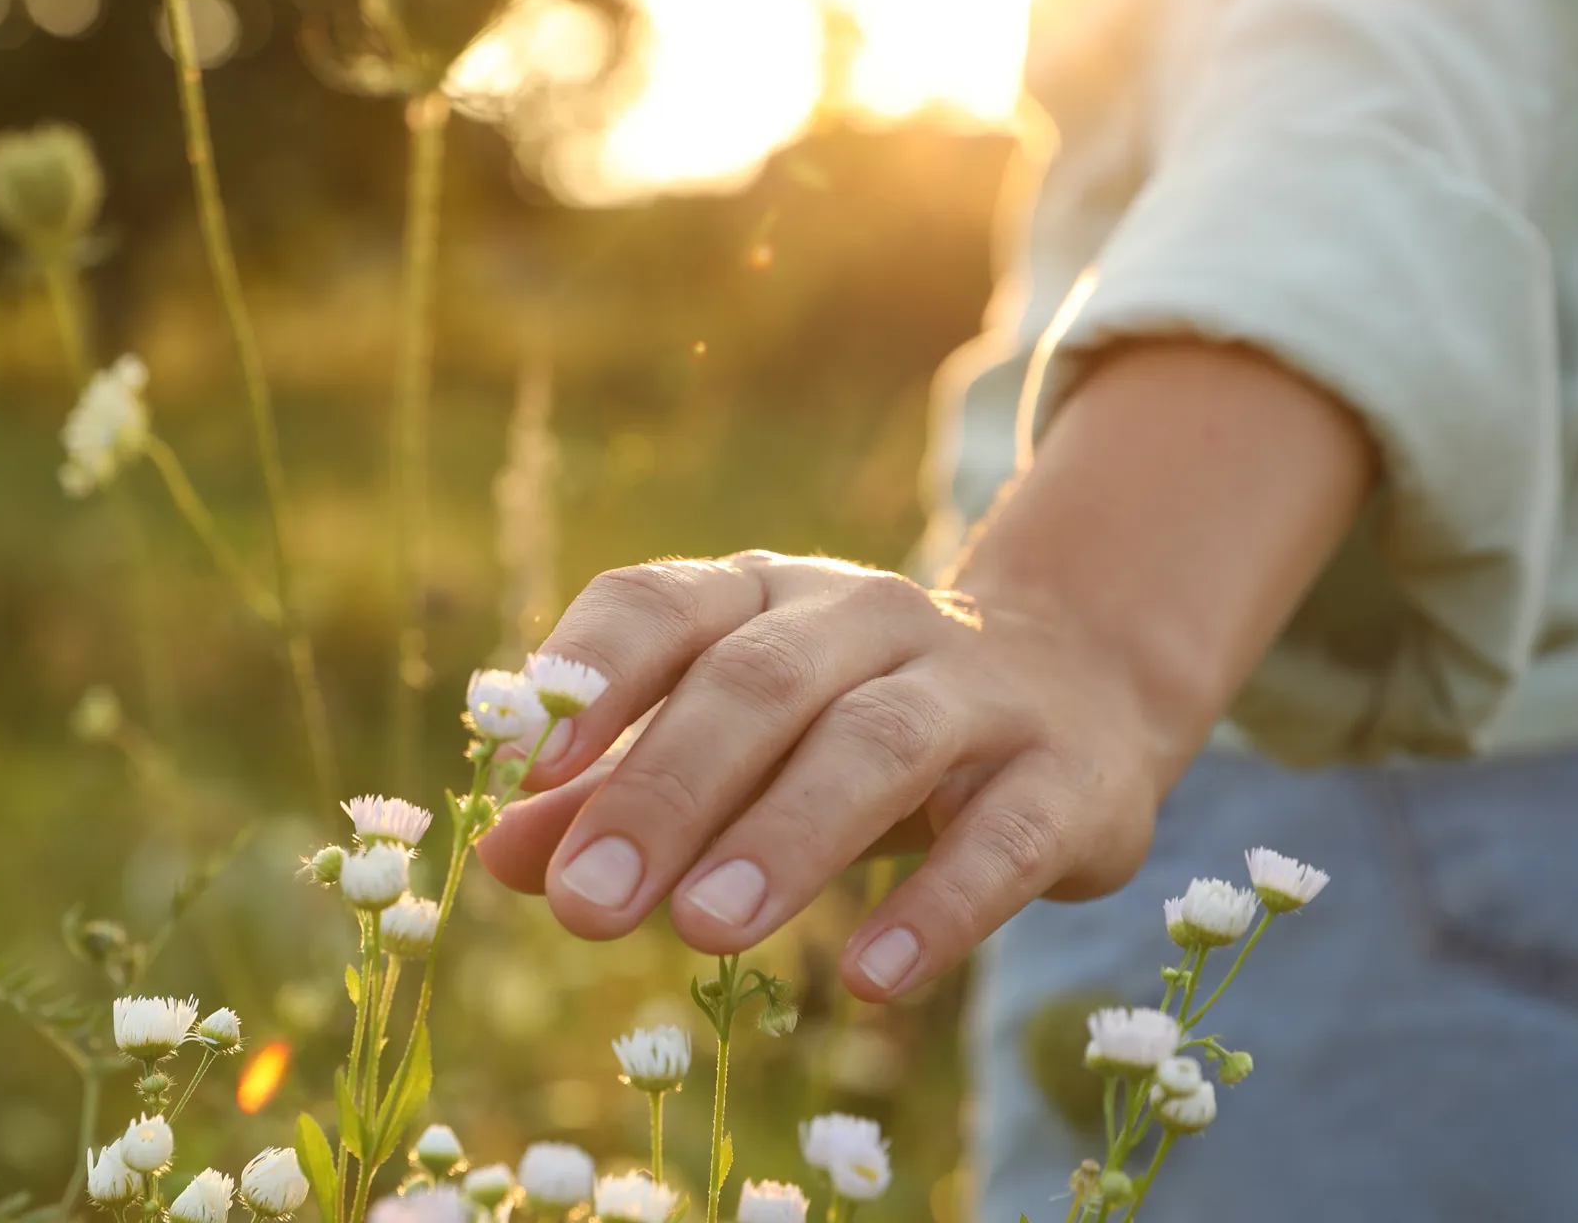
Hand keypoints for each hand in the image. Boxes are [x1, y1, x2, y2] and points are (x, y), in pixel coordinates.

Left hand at [475, 552, 1177, 1000]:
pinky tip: (872, 978)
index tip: (524, 766)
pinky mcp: (1069, 776)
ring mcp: (978, 687)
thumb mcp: (738, 744)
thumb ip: (618, 791)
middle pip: (756, 684)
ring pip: (876, 742)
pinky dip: (937, 908)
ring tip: (702, 930)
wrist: (1079, 691)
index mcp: (765, 597)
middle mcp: (868, 616)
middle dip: (664, 791)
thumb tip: (498, 858)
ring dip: (785, 836)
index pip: (662, 604)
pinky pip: (1002, 838)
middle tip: (588, 905)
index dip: (592, 673)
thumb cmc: (854, 727)